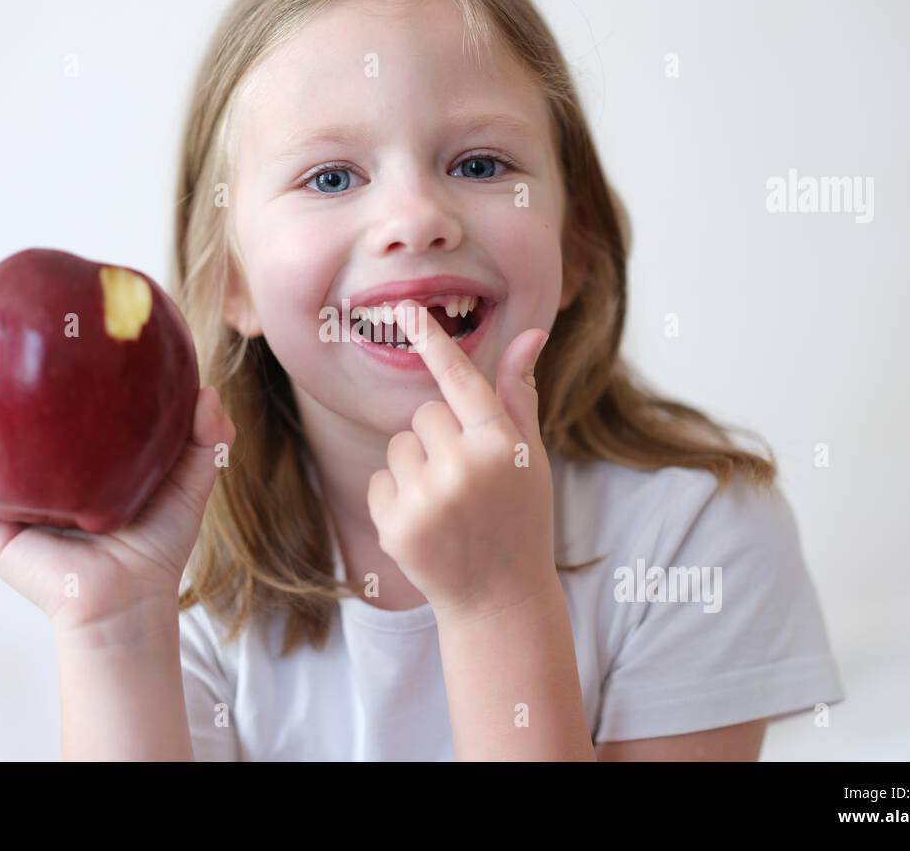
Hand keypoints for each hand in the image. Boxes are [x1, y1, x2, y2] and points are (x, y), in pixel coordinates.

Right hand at [0, 371, 234, 643]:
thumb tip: (208, 390)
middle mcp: (34, 477)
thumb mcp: (187, 483)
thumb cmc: (157, 547)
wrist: (130, 602)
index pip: (47, 408)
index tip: (29, 331)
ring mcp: (9, 504)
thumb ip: (205, 439)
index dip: (35, 372)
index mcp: (71, 461)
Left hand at [366, 300, 556, 623]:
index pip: (462, 381)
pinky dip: (396, 497)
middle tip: (466, 477)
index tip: (407, 311)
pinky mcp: (395, 526)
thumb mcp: (529, 456)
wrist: (499, 597)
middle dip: (439, 436)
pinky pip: (379, 481)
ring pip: (399, 446)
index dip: (435, 344)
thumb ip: (518, 394)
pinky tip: (426, 524)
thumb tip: (530, 333)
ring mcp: (427, 501)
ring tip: (447, 504)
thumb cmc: (519, 516)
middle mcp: (464, 470)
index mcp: (502, 447)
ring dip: (416, 465)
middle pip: (425, 414)